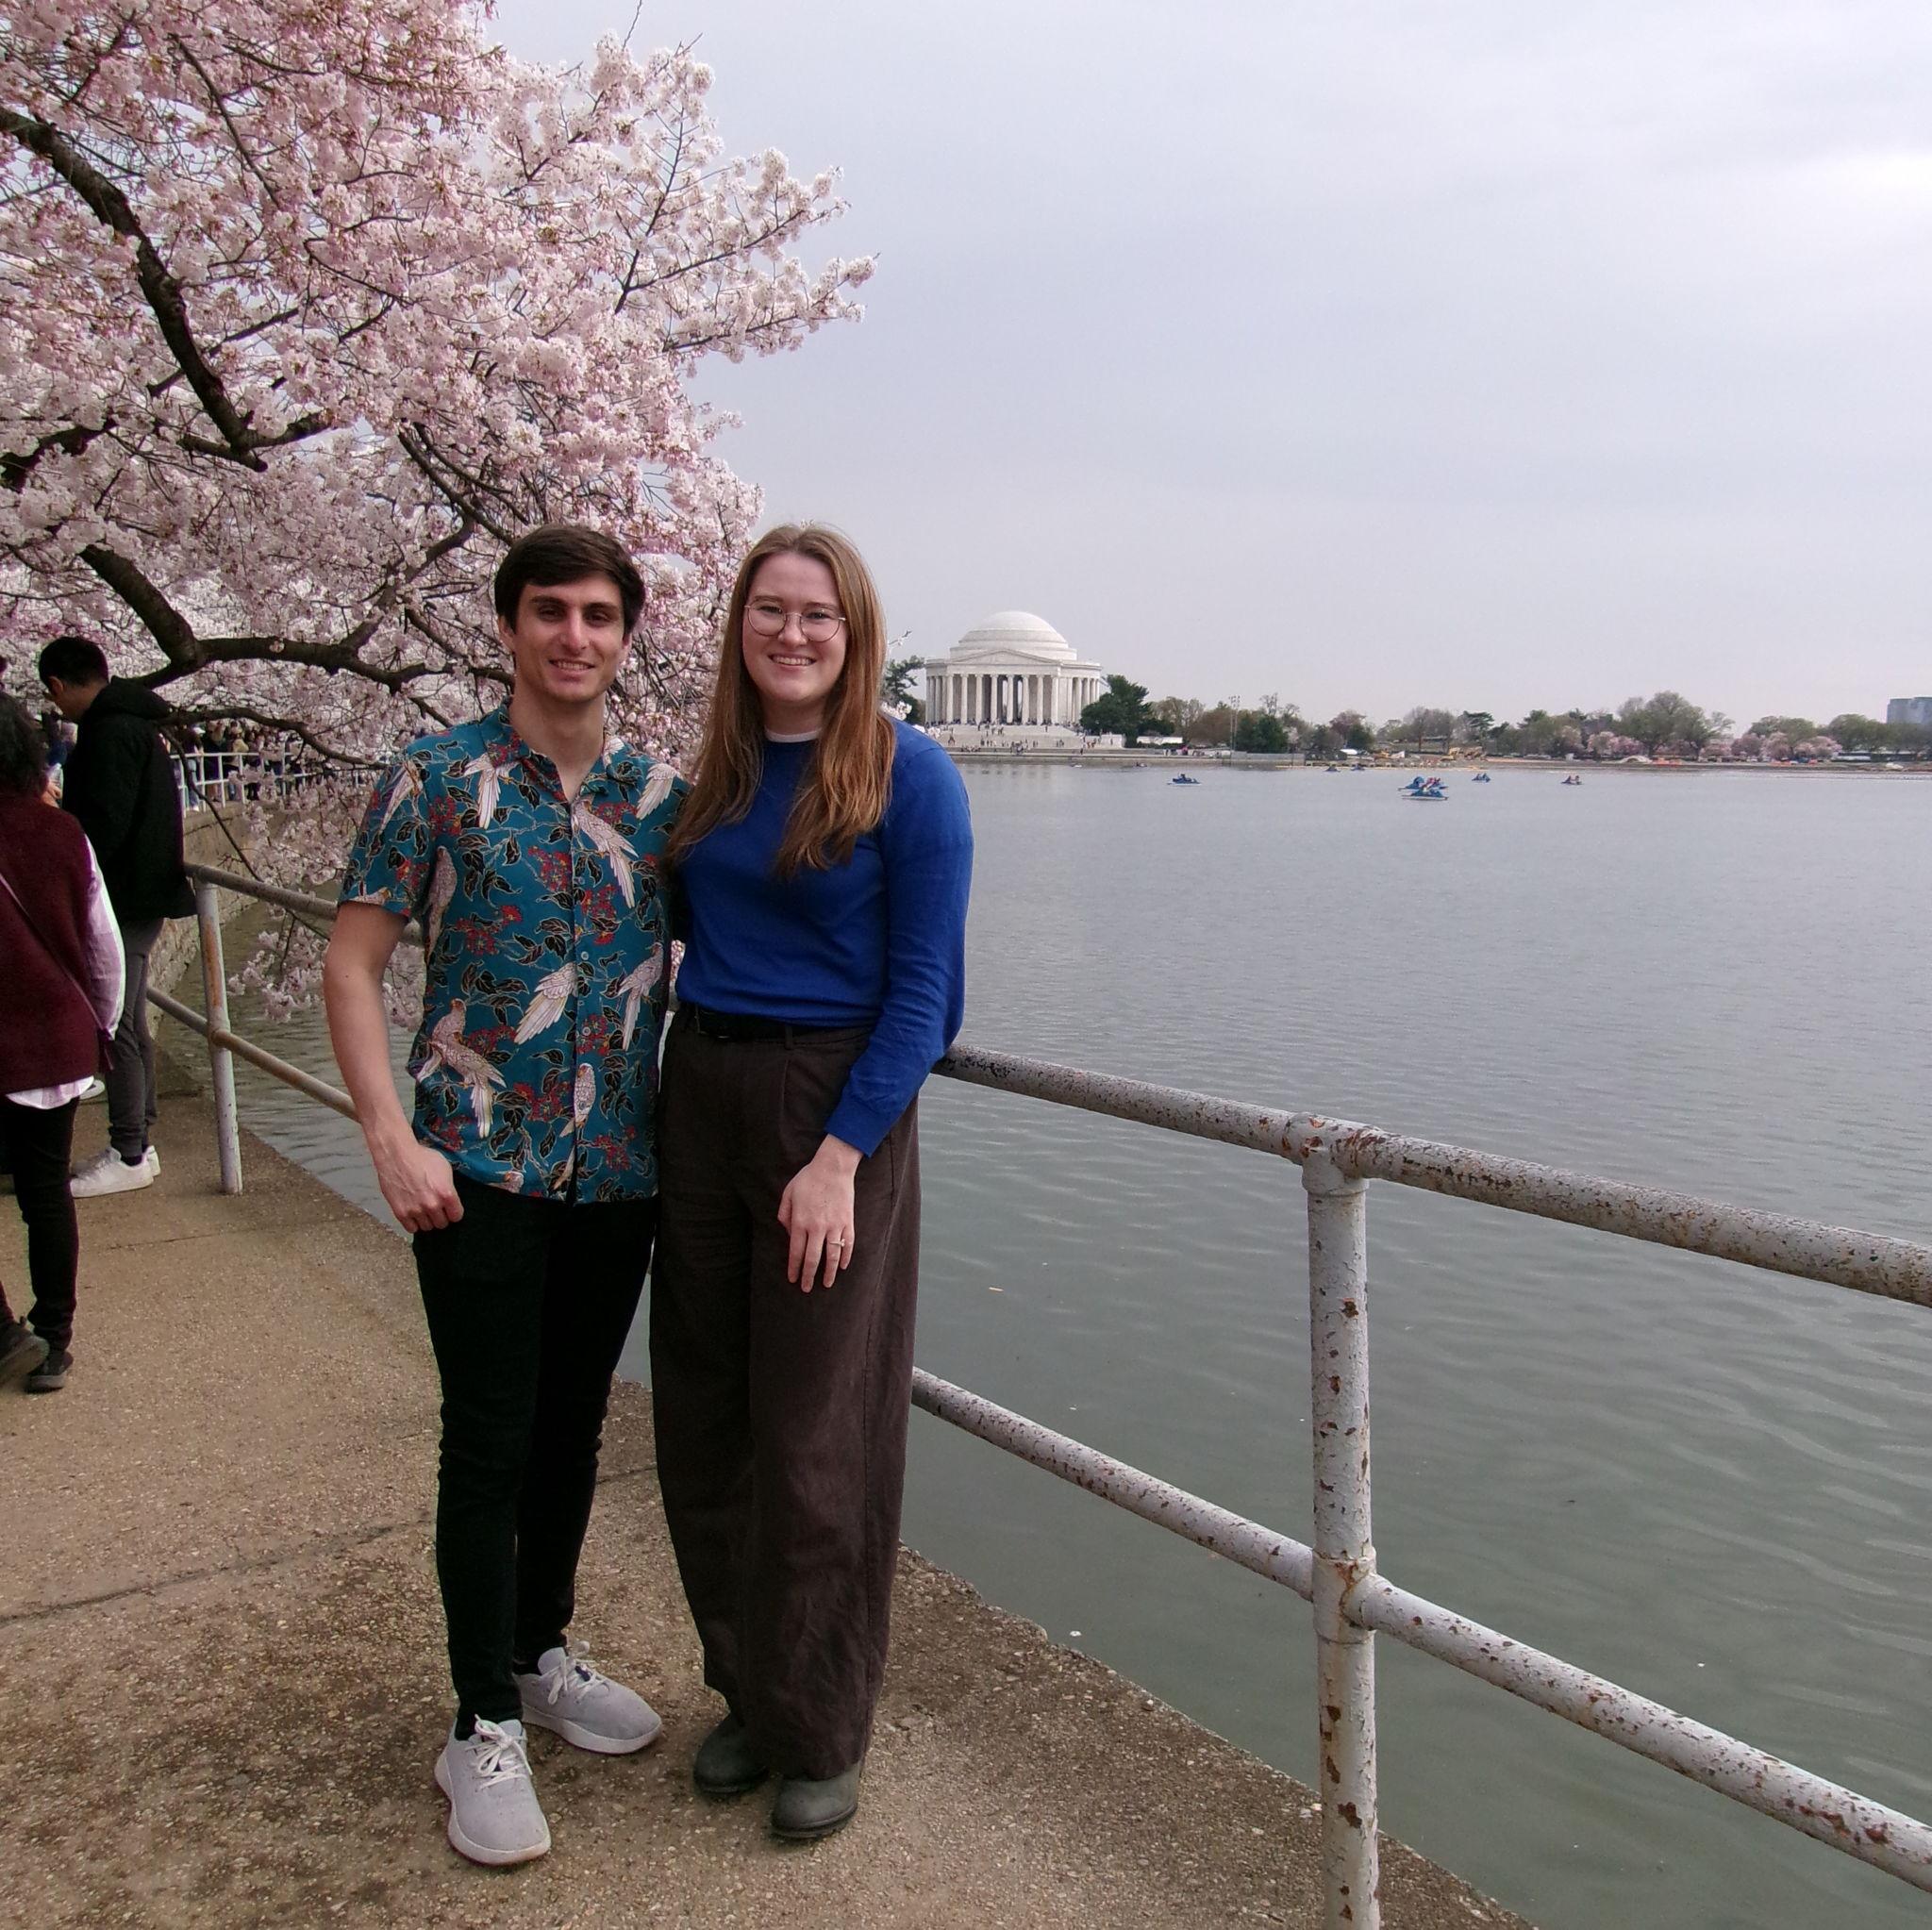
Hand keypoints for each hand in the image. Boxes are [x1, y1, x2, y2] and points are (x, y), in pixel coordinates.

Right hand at [372, 1134, 462, 1232]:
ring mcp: (416, 1210)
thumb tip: (451, 1200)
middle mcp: (432, 1205)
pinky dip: (414, 1223)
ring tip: (423, 1210)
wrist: (397, 1155)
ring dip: (427, 1220)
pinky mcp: (400, 1213)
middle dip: (440, 1216)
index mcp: (446, 1194)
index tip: (450, 1209)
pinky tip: (414, 1214)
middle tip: (435, 1208)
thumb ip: (450, 1188)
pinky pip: (411, 1229)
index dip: (454, 1212)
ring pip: (427, 1227)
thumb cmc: (421, 1157)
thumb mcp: (445, 1168)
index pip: (456, 1216)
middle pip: (442, 1224)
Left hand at [777, 1136, 859, 1291]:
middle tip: (806, 1289)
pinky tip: (843, 1266)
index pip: (796, 1252)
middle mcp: (817, 1227)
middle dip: (809, 1276)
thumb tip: (789, 1235)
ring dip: (829, 1272)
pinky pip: (848, 1244)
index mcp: (800, 1221)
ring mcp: (835, 1225)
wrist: (833, 1167)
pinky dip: (846, 1257)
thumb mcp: (788, 1194)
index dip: (794, 1268)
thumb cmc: (808, 1179)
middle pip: (813, 1258)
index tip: (792, 1279)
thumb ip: (784, 1215)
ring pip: (832, 1255)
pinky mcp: (848, 1222)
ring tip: (827, 1284)